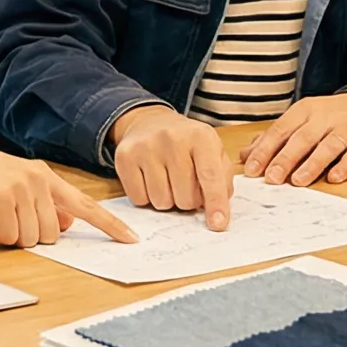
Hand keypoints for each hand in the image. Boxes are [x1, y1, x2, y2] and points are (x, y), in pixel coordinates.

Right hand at [0, 135, 136, 248]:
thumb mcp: (15, 185)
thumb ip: (42, 204)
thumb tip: (64, 227)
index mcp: (46, 177)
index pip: (86, 204)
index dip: (109, 224)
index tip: (131, 238)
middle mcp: (39, 180)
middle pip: (53, 235)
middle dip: (27, 235)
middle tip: (4, 217)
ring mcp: (22, 188)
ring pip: (31, 239)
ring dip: (9, 235)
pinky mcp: (3, 197)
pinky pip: (10, 236)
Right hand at [108, 105, 236, 230]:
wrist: (149, 122)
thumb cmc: (186, 143)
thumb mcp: (212, 151)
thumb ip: (222, 179)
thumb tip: (217, 211)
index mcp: (200, 136)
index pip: (210, 176)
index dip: (216, 203)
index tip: (218, 224)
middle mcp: (172, 138)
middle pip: (185, 198)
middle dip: (188, 201)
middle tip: (185, 184)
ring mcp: (146, 147)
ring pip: (162, 202)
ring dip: (167, 200)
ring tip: (167, 180)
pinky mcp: (124, 157)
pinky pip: (139, 199)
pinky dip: (147, 197)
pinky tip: (149, 179)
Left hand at [241, 94, 346, 186]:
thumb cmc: (328, 118)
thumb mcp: (300, 120)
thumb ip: (274, 137)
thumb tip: (245, 155)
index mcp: (305, 110)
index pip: (281, 129)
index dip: (265, 149)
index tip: (252, 168)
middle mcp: (326, 118)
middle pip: (303, 138)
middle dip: (285, 159)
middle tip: (271, 178)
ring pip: (328, 146)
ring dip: (312, 164)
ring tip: (297, 181)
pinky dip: (344, 167)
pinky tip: (333, 178)